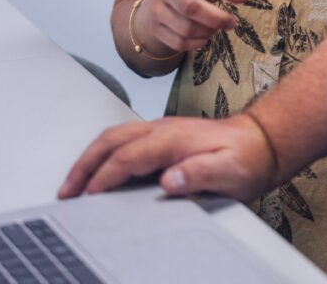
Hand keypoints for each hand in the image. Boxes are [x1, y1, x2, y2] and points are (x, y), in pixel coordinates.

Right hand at [57, 113, 275, 201]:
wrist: (261, 142)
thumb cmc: (246, 159)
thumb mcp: (229, 171)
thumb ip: (199, 174)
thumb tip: (168, 180)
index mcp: (173, 138)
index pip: (127, 156)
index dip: (104, 177)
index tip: (87, 197)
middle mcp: (163, 129)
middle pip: (112, 140)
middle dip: (85, 164)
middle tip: (66, 190)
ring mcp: (162, 129)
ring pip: (115, 136)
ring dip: (91, 157)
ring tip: (74, 183)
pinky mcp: (164, 136)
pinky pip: (125, 140)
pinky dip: (104, 153)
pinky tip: (101, 171)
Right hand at [137, 0, 251, 53]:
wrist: (169, 3)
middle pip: (190, 7)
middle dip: (215, 18)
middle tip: (230, 22)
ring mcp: (156, 9)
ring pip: (186, 29)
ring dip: (208, 32)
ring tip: (215, 26)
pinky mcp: (155, 28)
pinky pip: (179, 43)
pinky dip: (197, 43)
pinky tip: (203, 35)